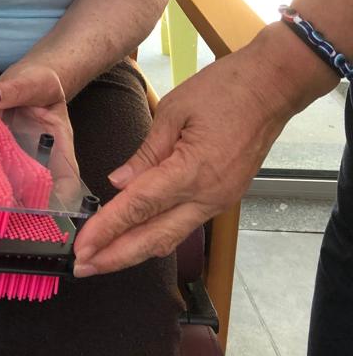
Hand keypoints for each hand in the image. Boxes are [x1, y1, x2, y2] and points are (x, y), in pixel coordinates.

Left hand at [0, 61, 80, 204]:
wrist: (28, 77)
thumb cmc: (41, 81)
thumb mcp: (34, 81)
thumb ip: (16, 89)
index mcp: (58, 145)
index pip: (67, 180)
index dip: (59, 199)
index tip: (40, 207)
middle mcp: (38, 157)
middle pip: (35, 189)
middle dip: (19, 202)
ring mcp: (16, 156)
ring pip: (9, 181)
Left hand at [0, 63, 76, 289]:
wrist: (29, 83)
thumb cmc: (42, 84)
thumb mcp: (35, 82)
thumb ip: (17, 89)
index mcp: (58, 160)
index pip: (62, 197)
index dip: (51, 224)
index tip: (29, 242)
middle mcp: (35, 176)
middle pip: (26, 219)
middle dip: (1, 245)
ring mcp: (11, 177)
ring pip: (0, 215)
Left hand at [72, 41, 298, 275]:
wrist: (272, 88)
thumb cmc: (224, 89)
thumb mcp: (174, 110)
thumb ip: (146, 152)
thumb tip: (119, 183)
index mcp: (192, 171)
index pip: (139, 207)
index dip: (107, 229)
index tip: (82, 247)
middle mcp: (207, 196)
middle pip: (155, 238)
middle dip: (116, 257)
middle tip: (83, 267)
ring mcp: (219, 201)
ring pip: (170, 238)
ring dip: (135, 251)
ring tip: (102, 258)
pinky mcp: (224, 198)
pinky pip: (184, 224)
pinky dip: (156, 235)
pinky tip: (134, 237)